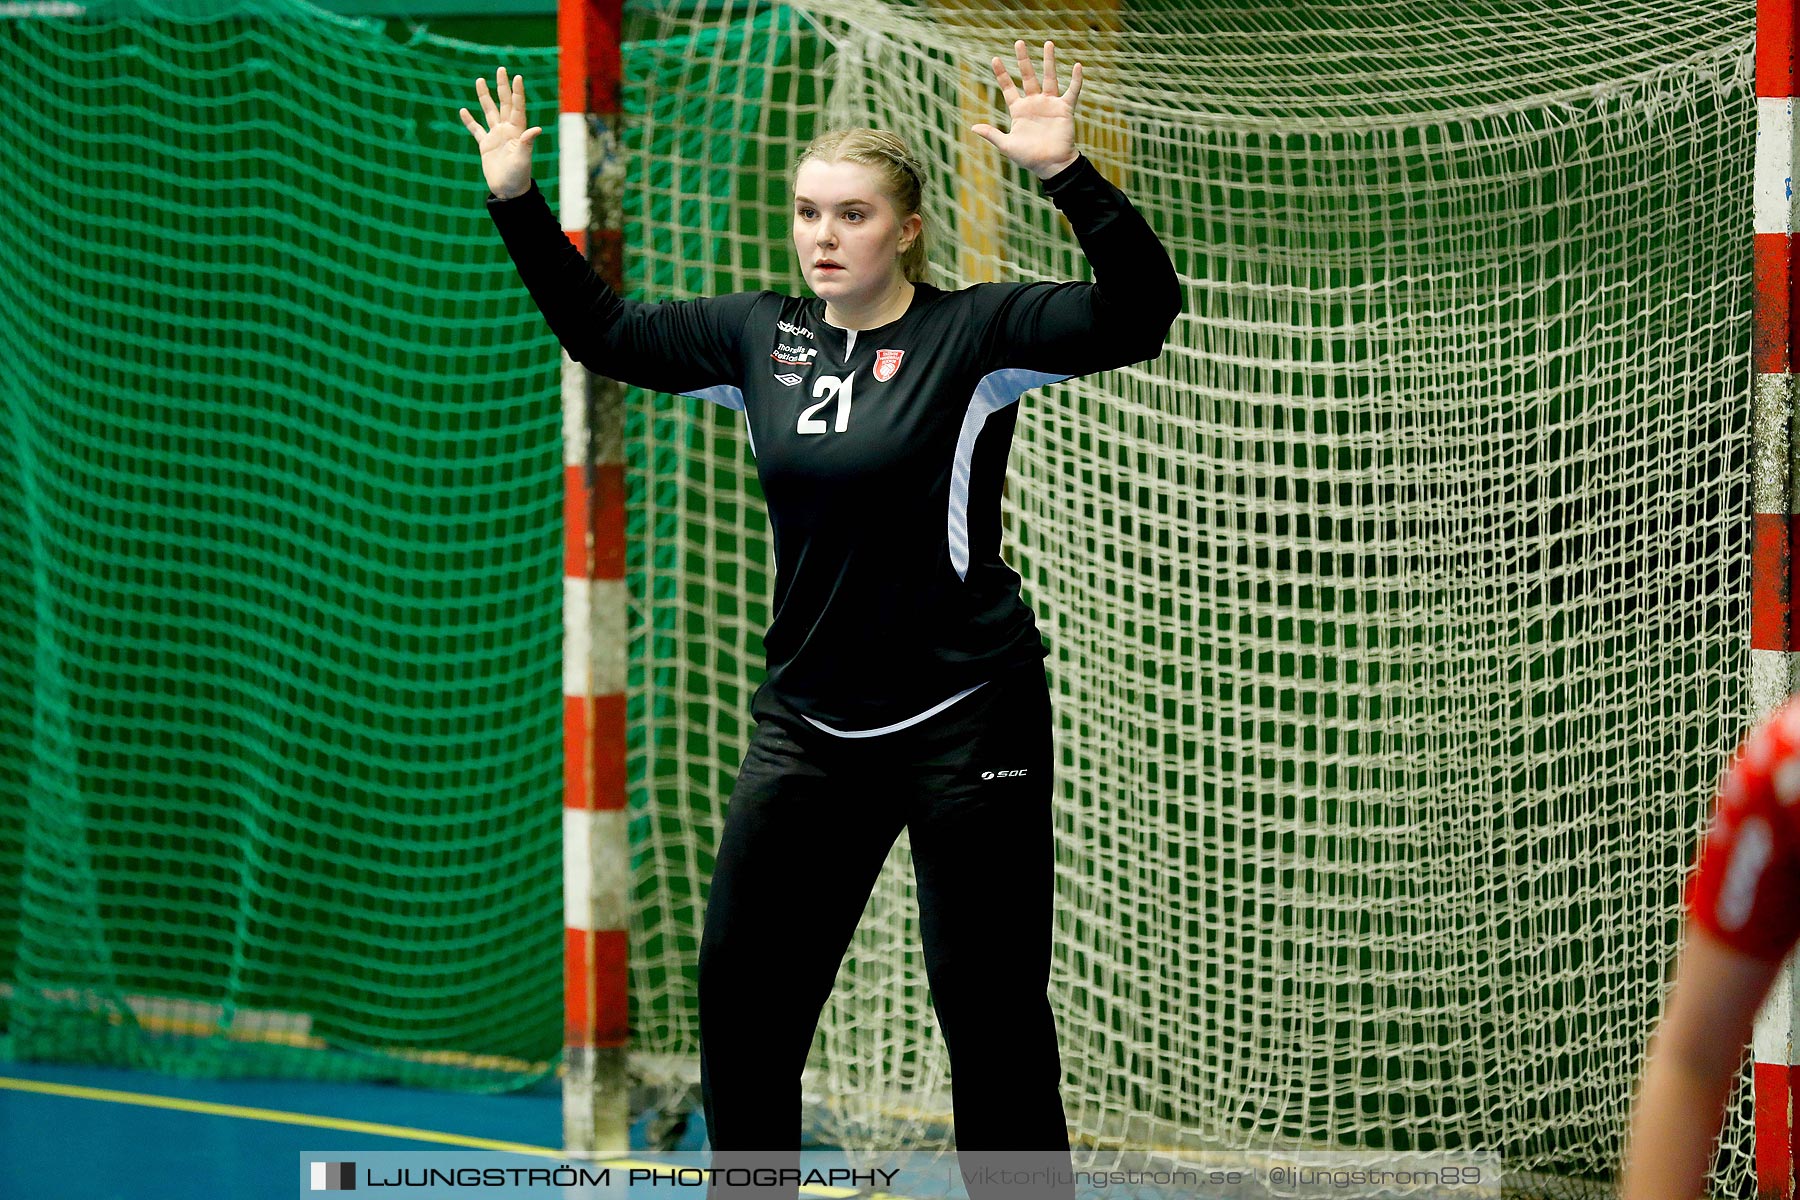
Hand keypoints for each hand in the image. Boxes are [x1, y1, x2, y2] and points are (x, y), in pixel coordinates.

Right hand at [458, 67, 543, 199]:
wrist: (508, 191)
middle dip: (502, 87)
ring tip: (480, 80)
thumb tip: (537, 129)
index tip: (517, 77)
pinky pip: (476, 130)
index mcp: (517, 131)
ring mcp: (496, 137)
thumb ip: (527, 143)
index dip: (517, 93)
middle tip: (501, 69)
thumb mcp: (523, 159)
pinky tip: (463, 110)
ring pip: (489, 112)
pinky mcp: (485, 145)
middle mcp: (507, 130)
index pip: (517, 107)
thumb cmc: (518, 176)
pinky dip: (470, 121)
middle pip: (504, 104)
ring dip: (485, 97)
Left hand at [970, 40, 1081, 179]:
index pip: (1009, 87)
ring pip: (1049, 78)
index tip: (995, 59)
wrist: (1051, 165)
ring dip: (1049, 61)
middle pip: (1028, 76)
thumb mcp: (1007, 145)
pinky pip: (1072, 91)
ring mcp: (1050, 104)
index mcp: (1019, 110)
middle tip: (1019, 42)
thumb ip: (992, 134)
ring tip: (1048, 43)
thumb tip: (973, 127)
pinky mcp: (1065, 109)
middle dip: (1023, 60)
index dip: (1002, 74)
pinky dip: (1075, 80)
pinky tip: (1077, 65)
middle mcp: (1034, 103)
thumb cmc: (1029, 158)